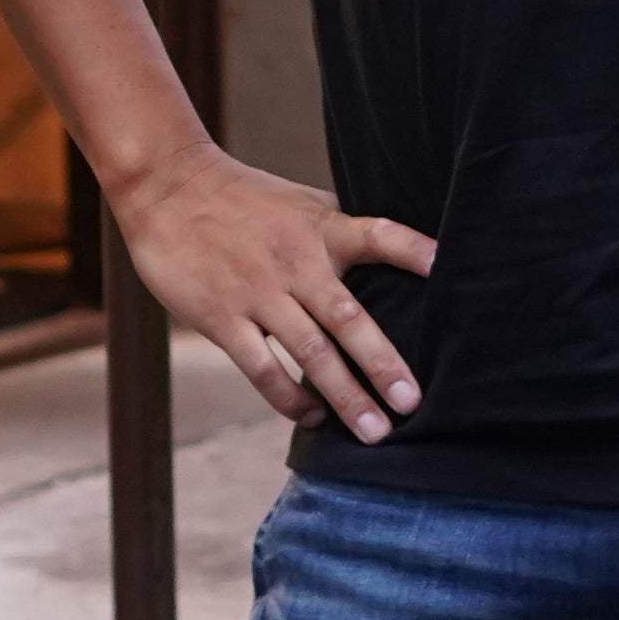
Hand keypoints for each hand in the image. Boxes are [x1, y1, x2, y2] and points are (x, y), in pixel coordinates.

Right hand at [110, 144, 437, 442]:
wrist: (168, 187)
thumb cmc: (243, 199)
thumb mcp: (301, 205)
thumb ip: (342, 234)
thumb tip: (399, 260)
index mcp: (322, 229)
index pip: (380, 235)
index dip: (416, 252)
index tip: (449, 270)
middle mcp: (296, 262)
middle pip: (348, 318)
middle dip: (383, 364)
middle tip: (414, 404)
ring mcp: (258, 292)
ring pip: (309, 353)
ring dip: (345, 397)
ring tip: (375, 432)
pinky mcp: (223, 317)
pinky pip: (263, 368)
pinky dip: (290, 398)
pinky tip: (313, 417)